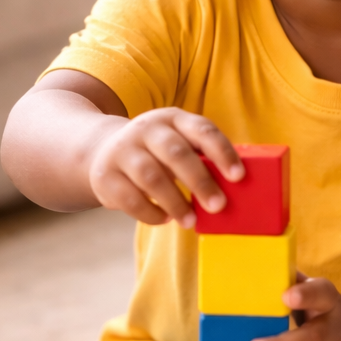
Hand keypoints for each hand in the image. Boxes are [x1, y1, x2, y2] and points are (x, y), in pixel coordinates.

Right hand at [85, 108, 243, 225]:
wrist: (103, 149)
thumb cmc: (157, 153)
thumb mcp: (178, 143)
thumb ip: (202, 158)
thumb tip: (236, 188)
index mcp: (173, 119)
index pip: (202, 130)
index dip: (222, 152)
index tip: (238, 176)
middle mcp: (146, 129)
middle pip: (176, 153)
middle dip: (200, 181)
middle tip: (218, 206)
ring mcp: (122, 150)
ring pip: (151, 178)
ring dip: (175, 203)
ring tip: (191, 221)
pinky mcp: (105, 175)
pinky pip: (130, 199)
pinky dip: (151, 213)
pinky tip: (165, 219)